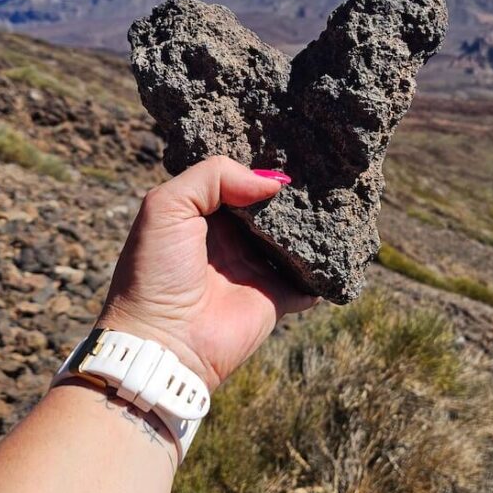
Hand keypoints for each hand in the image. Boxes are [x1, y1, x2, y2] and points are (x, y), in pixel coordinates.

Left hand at [97, 156, 317, 392]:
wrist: (162, 342)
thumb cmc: (154, 272)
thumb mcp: (167, 206)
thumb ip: (214, 178)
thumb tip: (272, 183)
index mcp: (202, 216)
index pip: (235, 182)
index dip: (255, 168)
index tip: (285, 149)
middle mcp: (230, 240)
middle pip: (269, 209)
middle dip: (291, 195)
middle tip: (320, 172)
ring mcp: (254, 270)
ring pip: (294, 241)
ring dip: (312, 228)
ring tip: (334, 204)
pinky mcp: (275, 299)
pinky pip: (308, 283)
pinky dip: (323, 272)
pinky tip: (338, 251)